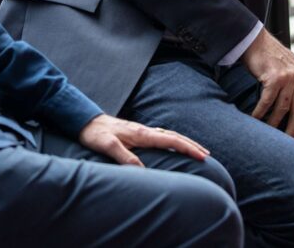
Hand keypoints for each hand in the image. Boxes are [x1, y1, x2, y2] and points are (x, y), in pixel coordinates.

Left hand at [77, 114, 209, 166]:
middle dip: (192, 145)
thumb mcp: (108, 146)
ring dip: (184, 142)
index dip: (188, 148)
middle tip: (207, 154)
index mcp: (142, 134)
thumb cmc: (96, 134)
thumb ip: (125, 157)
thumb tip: (142, 172)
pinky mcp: (138, 133)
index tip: (202, 155)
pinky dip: (173, 140)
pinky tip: (174, 145)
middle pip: (175, 136)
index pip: (171, 140)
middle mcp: (145, 131)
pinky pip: (162, 136)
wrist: (86, 121)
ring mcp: (142, 131)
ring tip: (196, 149)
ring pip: (169, 135)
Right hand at [239, 28, 293, 136]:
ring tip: (269, 133)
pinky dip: (260, 112)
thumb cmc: (272, 52)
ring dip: (274, 122)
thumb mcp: (293, 60)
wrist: (256, 40)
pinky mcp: (274, 78)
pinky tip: (255, 119)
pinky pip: (267, 102)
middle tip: (290, 141)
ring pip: (283, 108)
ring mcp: (287, 77)